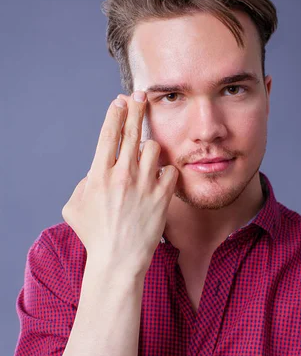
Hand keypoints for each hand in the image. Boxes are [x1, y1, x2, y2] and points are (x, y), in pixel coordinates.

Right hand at [61, 92, 177, 275]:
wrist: (118, 260)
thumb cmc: (94, 236)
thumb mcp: (74, 208)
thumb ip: (83, 184)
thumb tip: (94, 173)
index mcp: (99, 174)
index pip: (109, 134)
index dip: (115, 113)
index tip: (120, 101)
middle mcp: (123, 174)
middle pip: (132, 131)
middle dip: (136, 108)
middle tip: (140, 96)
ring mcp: (145, 184)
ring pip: (154, 148)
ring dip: (151, 148)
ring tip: (148, 156)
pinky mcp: (162, 196)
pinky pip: (171, 170)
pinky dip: (167, 171)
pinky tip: (162, 178)